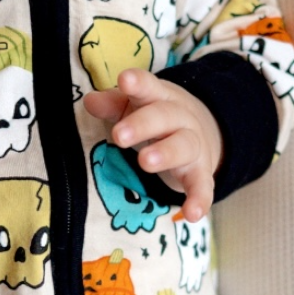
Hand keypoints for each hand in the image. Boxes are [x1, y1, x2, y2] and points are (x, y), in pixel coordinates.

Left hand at [83, 67, 222, 222]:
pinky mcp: (200, 173)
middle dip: (142, 125)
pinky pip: (203, 186)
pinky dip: (199, 200)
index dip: (137, 84)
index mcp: (158, 98)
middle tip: (119, 135)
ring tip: (145, 162)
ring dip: (165, 153)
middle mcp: (179, 118)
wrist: (200, 132)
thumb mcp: (134, 107)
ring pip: (182, 146)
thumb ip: (112, 105)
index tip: (125, 80)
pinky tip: (191, 214)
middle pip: (163, 117)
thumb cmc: (154, 117)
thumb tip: (90, 101)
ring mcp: (192, 145)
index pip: (148, 87)